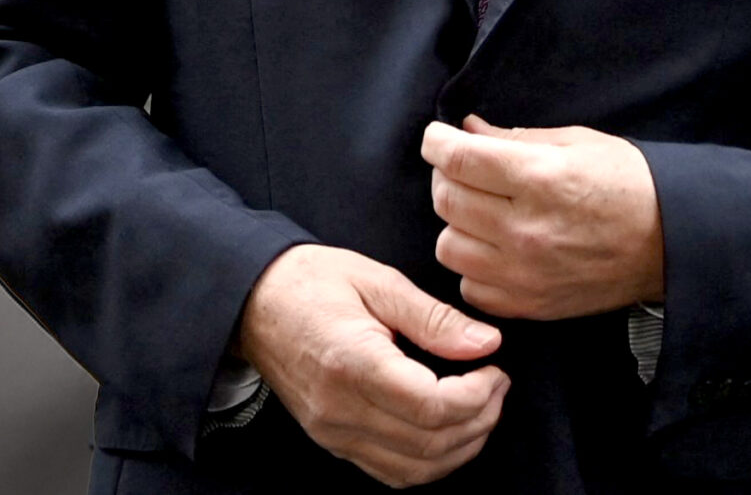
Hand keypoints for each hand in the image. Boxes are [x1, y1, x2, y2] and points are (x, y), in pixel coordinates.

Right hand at [233, 244, 508, 486]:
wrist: (254, 302)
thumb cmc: (312, 282)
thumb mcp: (377, 280)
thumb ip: (434, 317)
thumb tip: (486, 343)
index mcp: (353, 363)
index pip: (432, 406)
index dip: (478, 395)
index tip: (495, 368)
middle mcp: (341, 409)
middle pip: (430, 443)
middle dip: (480, 419)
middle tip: (497, 383)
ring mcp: (333, 432)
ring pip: (415, 468)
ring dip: (461, 446)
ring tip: (481, 406)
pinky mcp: (332, 441)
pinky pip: (391, 471)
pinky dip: (430, 461)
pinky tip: (447, 430)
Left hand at [422, 115, 664, 318]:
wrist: (669, 243)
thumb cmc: (627, 183)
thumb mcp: (576, 142)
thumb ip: (515, 137)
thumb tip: (467, 130)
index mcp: (539, 178)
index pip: (458, 160)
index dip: (437, 142)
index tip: (439, 138)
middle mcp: (525, 229)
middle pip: (446, 200)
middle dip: (447, 176)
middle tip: (465, 169)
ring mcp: (524, 273)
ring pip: (449, 246)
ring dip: (457, 223)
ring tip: (482, 212)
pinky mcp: (529, 305)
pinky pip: (470, 285)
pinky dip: (474, 265)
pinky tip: (496, 248)